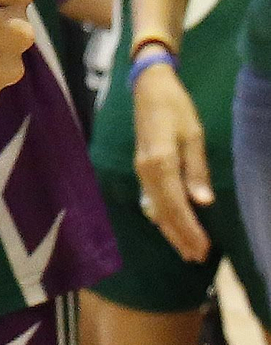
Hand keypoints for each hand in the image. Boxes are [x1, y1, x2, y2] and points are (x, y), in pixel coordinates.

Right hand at [134, 60, 212, 259]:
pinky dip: (162, 216)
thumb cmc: (176, 108)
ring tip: (186, 250)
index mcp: (161, 161)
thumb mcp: (193, 135)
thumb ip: (197, 170)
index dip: (190, 229)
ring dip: (170, 230)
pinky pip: (151, 199)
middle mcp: (146, 169)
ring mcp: (140, 169)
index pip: (176, 204)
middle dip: (180, 236)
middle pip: (163, 211)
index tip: (204, 248)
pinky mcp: (141, 167)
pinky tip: (170, 226)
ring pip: (155, 208)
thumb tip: (203, 203)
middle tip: (197, 257)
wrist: (149, 87)